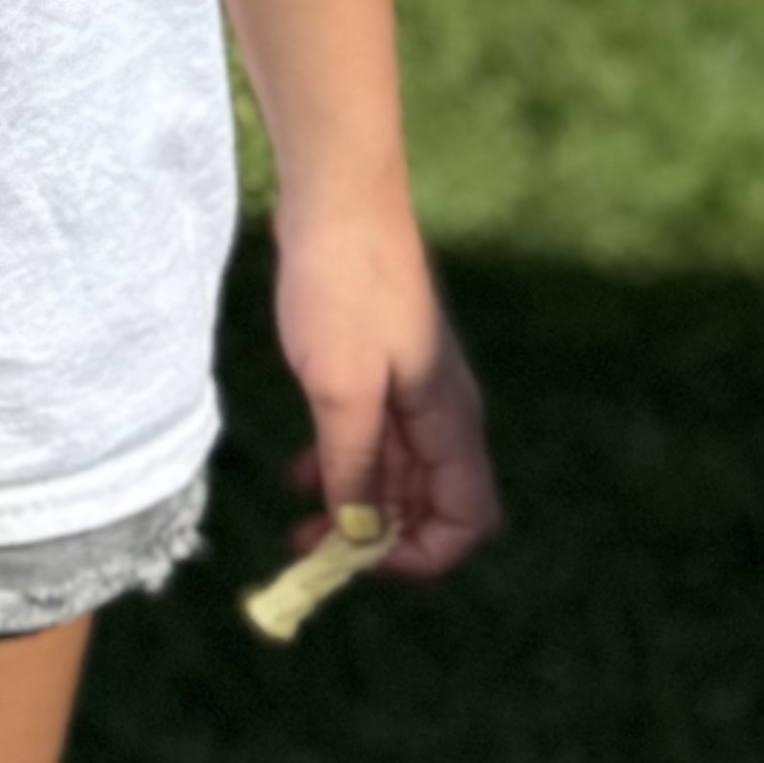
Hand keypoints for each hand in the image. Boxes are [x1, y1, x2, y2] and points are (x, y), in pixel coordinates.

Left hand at [272, 199, 501, 580]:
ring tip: (297, 524)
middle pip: (430, 506)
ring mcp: (415, 390)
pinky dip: (343, 465)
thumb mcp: (341, 391)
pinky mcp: (383, 368)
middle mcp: (443, 413)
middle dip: (377, 540)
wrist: (337, 201)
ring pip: (399, 476)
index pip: (466, 521)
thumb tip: (361, 536)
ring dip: (356, 507)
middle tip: (309, 552)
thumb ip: (354, 465)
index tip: (353, 561)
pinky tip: (299, 473)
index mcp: (449, 421)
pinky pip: (375, 439)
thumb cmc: (344, 288)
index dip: (419, 556)